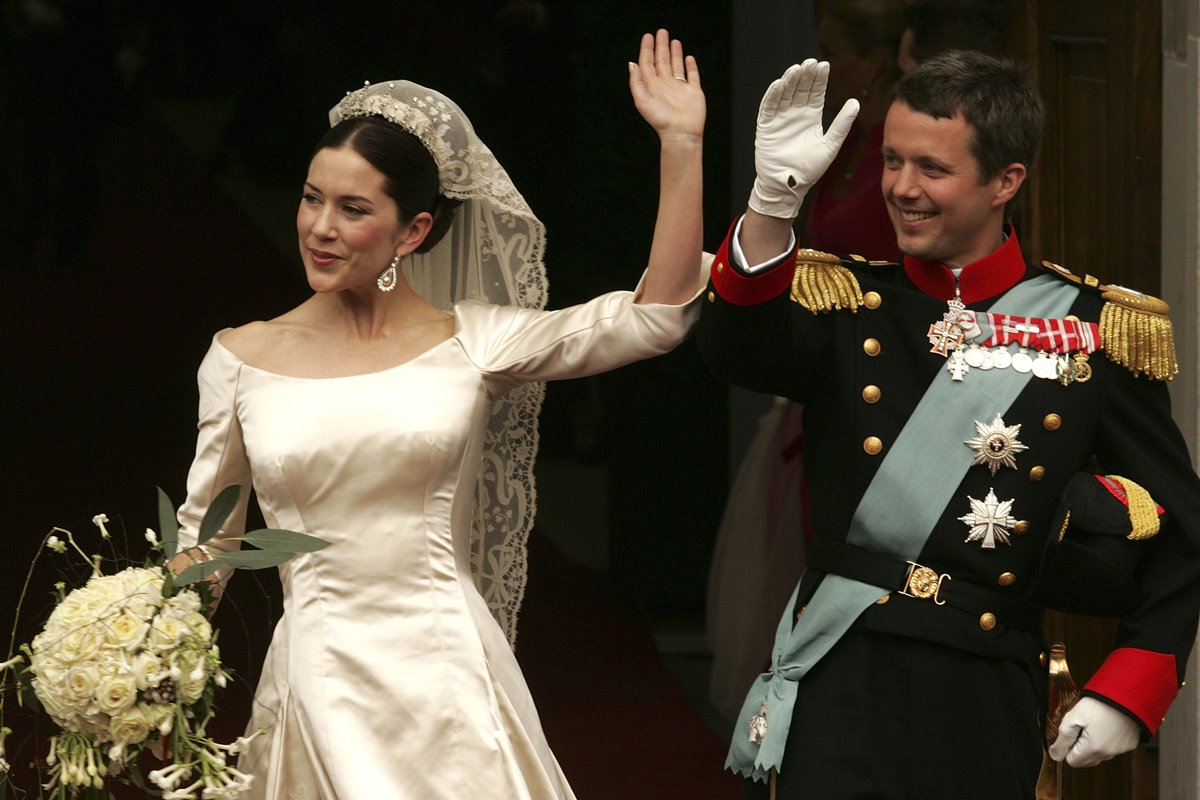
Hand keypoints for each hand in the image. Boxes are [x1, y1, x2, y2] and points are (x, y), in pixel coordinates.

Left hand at [628, 29, 704, 142]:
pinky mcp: (693, 92)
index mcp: (652, 86)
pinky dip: (691, 66)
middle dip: (661, 46)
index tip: (648, 36)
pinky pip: (692, 76)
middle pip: (662, 61)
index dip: (647, 49)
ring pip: (676, 66)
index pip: (648, 63)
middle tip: (661, 32)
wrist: (681, 132)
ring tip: (673, 41)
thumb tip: (632, 64)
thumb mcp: (641, 99)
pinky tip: (689, 58)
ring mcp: (680, 88)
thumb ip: (636, 81)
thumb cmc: (660, 119)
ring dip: (675, 53)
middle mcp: (665, 85)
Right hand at [749, 59, 858, 218]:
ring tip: (796, 69)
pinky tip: (779, 84)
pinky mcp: (766, 127)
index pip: (815, 93)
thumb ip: (842, 124)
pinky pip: (768, 108)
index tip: (824, 65)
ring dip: (789, 81)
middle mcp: (795, 115)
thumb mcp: (831, 144)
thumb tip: (856, 102)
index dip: (819, 79)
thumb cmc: (810, 169)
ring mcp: (780, 120)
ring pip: (784, 95)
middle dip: (805, 76)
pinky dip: (772, 96)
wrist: (789, 186)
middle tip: (811, 62)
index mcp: (810, 117)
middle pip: (800, 90)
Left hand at [1048, 697, 1140, 767]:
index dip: (1067, 747)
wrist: (1126, 693)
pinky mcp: (1129, 744)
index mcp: (1094, 748)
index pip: (1073, 761)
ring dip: (1092, 745)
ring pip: (1099, 755)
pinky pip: (1112, 749)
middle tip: (1081, 727)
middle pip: (1086, 760)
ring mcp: (1121, 750)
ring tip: (1093, 724)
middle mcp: (1109, 753)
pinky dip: (1106, 741)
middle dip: (1079, 747)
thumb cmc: (1100, 703)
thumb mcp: (1074, 717)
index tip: (1070, 733)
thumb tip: (1055, 754)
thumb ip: (1063, 738)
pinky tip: (1105, 725)